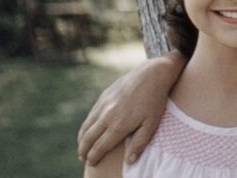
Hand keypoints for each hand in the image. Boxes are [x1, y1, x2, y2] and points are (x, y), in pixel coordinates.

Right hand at [78, 50, 185, 165]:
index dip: (94, 157)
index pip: (100, 146)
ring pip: (86, 126)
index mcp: (119, 125)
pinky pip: (90, 114)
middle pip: (89, 138)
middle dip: (84, 150)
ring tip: (82, 147)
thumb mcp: (152, 124)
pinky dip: (85, 125)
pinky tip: (87, 129)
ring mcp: (103, 105)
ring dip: (81, 139)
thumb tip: (129, 161)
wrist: (152, 74)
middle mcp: (107, 116)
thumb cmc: (154, 100)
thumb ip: (139, 143)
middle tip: (83, 158)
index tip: (91, 163)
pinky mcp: (104, 96)